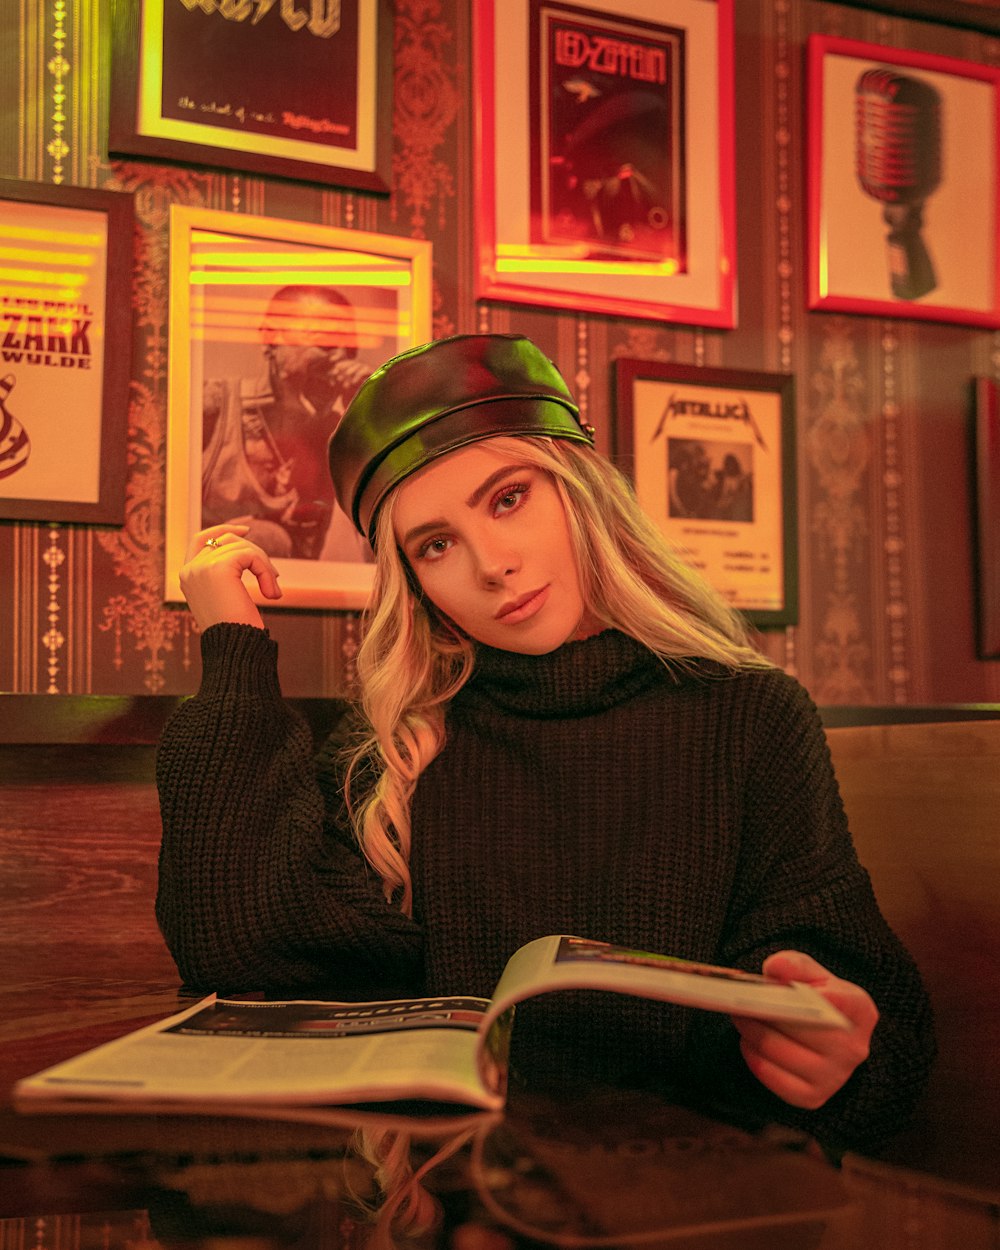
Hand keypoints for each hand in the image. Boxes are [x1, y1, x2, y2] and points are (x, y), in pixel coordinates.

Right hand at [179, 524, 281, 631]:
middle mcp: (190, 569)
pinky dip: (265, 571)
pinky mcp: (219, 567)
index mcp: (187, 576)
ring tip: (273, 592)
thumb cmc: (235, 630)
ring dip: (265, 567)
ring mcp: (201, 567)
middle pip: (227, 541)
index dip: (223, 530)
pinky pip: (251, 555)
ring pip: (243, 547)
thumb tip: (246, 554)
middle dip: (255, 554)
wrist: (235, 647)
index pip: (200, 540)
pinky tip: (271, 594)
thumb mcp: (225, 598)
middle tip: (274, 577)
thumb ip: (226, 575)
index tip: (247, 529)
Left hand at [731, 950, 877, 1109]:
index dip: (822, 997)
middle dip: (764, 1009)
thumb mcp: (812, 975)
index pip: (844, 1003)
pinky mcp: (812, 1097)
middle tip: (742, 998)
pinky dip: (752, 1056)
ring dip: (750, 1030)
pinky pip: (770, 1077)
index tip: (794, 987)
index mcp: (860, 1012)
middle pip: (799, 1026)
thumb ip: (795, 965)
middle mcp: (853, 1048)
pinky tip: (748, 1041)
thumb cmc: (817, 999)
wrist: (823, 1035)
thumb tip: (776, 969)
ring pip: (777, 1050)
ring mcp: (834, 1077)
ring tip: (740, 1016)